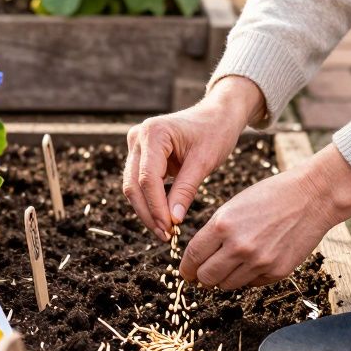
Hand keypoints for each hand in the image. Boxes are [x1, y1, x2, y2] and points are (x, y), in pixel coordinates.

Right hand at [123, 76, 265, 241]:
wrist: (218, 115)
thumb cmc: (215, 132)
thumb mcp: (204, 161)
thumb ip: (186, 190)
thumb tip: (173, 219)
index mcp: (153, 133)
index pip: (148, 178)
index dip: (156, 207)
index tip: (170, 228)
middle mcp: (138, 137)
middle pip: (134, 184)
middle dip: (148, 213)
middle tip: (166, 236)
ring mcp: (136, 145)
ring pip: (133, 186)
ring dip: (147, 210)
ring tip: (165, 230)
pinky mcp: (140, 154)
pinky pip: (140, 182)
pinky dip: (150, 200)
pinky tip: (163, 217)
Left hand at [180, 144, 350, 288]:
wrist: (311, 197)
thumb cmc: (270, 197)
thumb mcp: (233, 206)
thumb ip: (215, 231)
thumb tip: (199, 257)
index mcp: (222, 225)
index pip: (193, 256)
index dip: (186, 268)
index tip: (186, 272)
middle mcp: (238, 246)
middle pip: (206, 277)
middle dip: (201, 277)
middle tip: (203, 275)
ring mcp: (258, 262)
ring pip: (227, 285)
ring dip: (223, 279)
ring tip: (228, 267)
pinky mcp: (277, 272)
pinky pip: (251, 284)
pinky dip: (247, 277)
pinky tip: (253, 262)